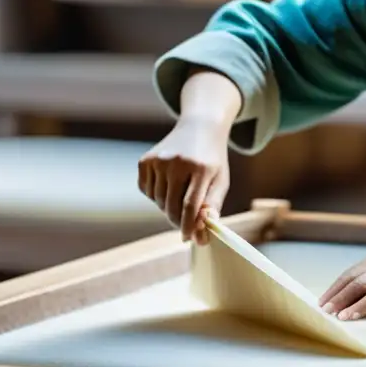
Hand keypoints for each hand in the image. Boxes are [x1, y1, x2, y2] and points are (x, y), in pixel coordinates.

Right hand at [138, 116, 229, 243]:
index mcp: (201, 168)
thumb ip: (212, 207)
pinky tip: (168, 185)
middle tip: (185, 225)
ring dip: (167, 207)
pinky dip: (155, 196)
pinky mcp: (144, 160)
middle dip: (178, 220)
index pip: (190, 205)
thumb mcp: (220, 181)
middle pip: (172, 206)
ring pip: (157, 201)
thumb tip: (200, 236)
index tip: (188, 238)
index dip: (188, 226)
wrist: (199, 128)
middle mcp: (176, 162)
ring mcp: (158, 160)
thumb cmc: (212, 160)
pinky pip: (146, 191)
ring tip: (180, 196)